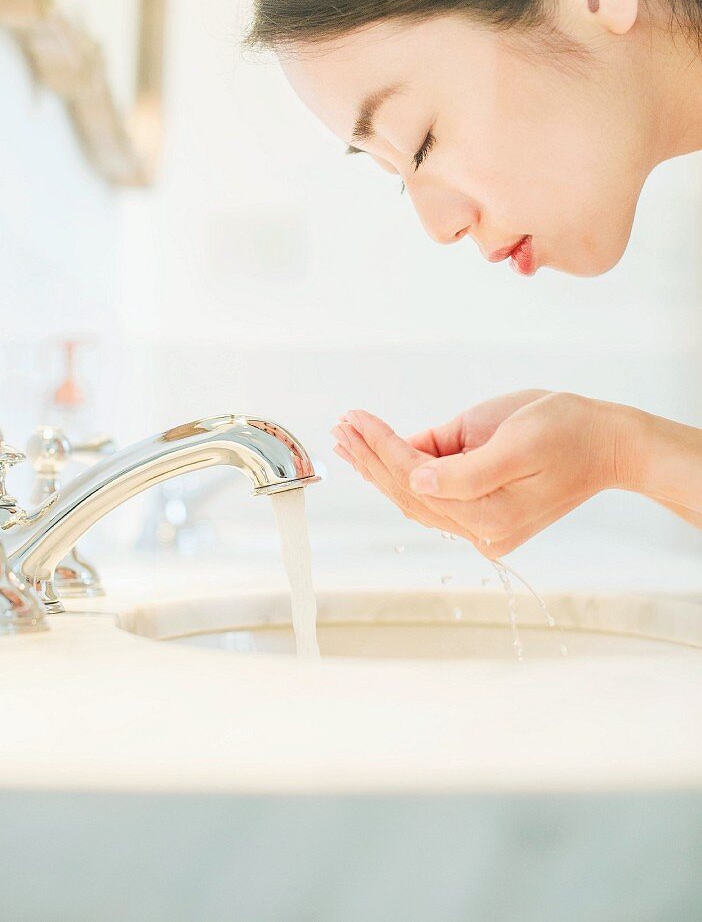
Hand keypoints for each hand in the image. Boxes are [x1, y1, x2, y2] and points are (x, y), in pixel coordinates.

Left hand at [331, 391, 634, 557]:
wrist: (608, 445)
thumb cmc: (567, 431)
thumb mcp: (516, 440)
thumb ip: (466, 468)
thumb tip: (416, 481)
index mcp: (490, 511)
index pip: (416, 478)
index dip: (381, 447)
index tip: (355, 418)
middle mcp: (483, 529)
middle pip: (408, 494)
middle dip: (370, 458)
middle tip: (340, 428)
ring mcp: (485, 528)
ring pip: (416, 500)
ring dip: (379, 469)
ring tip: (350, 440)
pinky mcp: (487, 518)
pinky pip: (434, 500)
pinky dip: (403, 477)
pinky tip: (381, 458)